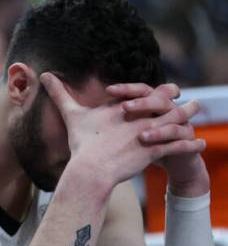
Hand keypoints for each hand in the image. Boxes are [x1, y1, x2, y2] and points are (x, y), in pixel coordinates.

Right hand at [41, 73, 203, 187]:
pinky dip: (192, 144)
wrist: (91, 170)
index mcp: (123, 106)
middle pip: (166, 100)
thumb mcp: (71, 115)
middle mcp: (139, 116)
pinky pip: (180, 145)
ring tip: (197, 114)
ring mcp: (149, 133)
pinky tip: (201, 144)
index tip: (165, 90)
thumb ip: (60, 93)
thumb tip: (44, 75)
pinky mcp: (156, 150)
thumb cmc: (81, 143)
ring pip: (178, 119)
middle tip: (185, 98)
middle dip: (176, 98)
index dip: (156, 91)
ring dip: (189, 116)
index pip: (145, 91)